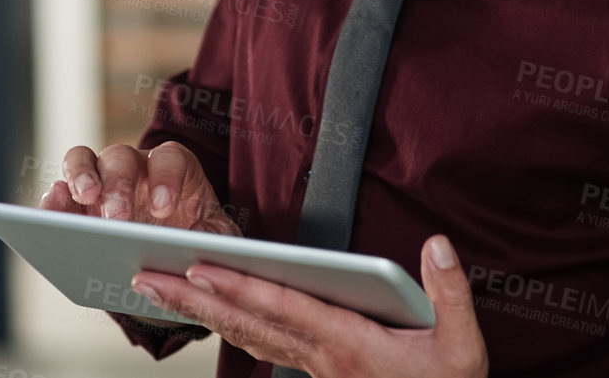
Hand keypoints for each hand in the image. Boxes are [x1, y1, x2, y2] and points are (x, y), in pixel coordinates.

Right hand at [41, 140, 240, 235]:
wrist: (167, 254)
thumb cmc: (193, 235)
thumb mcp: (215, 237)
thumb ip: (218, 235)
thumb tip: (202, 235)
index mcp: (174, 169)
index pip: (169, 159)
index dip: (165, 178)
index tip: (162, 208)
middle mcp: (134, 166)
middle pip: (121, 158)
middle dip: (118, 185)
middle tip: (117, 219)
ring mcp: (99, 180)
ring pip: (82, 159)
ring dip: (79, 176)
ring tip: (81, 201)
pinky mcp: (73, 202)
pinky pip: (58, 190)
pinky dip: (53, 198)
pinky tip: (50, 216)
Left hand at [129, 234, 486, 377]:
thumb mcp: (464, 348)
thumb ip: (451, 293)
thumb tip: (438, 244)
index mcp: (350, 346)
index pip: (284, 310)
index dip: (240, 288)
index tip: (199, 267)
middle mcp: (321, 358)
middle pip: (246, 324)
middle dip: (192, 299)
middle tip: (144, 277)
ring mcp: (315, 368)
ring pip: (245, 335)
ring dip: (199, 311)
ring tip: (157, 286)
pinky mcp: (317, 370)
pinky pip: (260, 344)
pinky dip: (228, 323)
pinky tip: (206, 309)